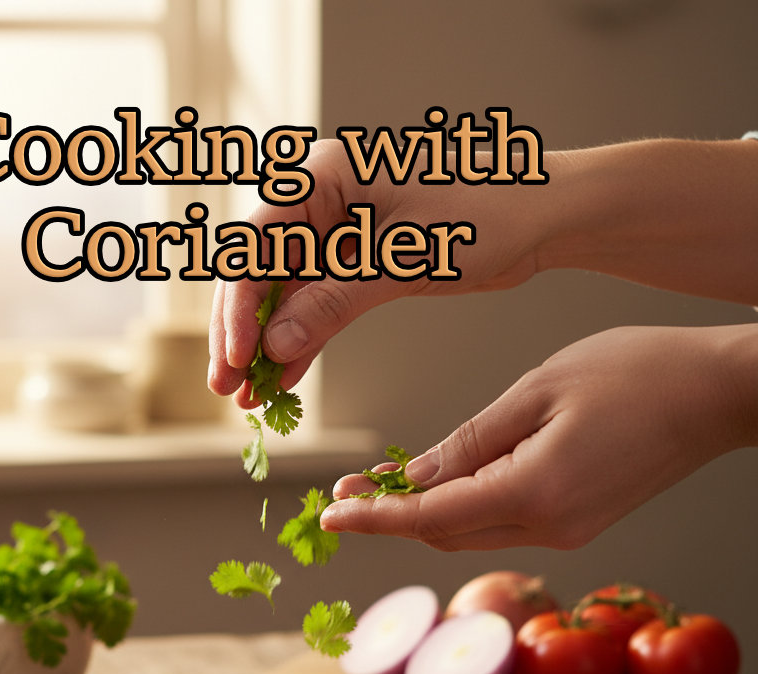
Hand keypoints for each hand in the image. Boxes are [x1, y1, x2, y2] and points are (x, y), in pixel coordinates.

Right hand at [207, 138, 553, 406]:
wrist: (542, 216)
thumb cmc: (485, 211)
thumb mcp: (403, 259)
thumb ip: (333, 301)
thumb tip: (274, 344)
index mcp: (323, 179)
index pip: (255, 242)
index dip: (238, 302)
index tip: (238, 353)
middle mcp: (319, 205)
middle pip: (257, 274)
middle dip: (239, 333)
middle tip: (227, 386)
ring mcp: (334, 238)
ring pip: (281, 299)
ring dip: (264, 348)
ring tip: (249, 398)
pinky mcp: (355, 268)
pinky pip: (314, 311)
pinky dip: (299, 346)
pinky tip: (283, 382)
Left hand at [321, 324, 757, 549]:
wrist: (718, 393)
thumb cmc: (637, 373)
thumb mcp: (536, 391)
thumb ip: (467, 443)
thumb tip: (414, 480)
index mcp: (534, 493)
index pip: (430, 518)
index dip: (375, 517)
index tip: (331, 512)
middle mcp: (548, 528)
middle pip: (443, 534)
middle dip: (389, 514)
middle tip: (348, 485)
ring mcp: (565, 532)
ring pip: (469, 532)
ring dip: (422, 512)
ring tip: (381, 480)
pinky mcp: (575, 523)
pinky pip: (500, 522)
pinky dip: (461, 506)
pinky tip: (439, 480)